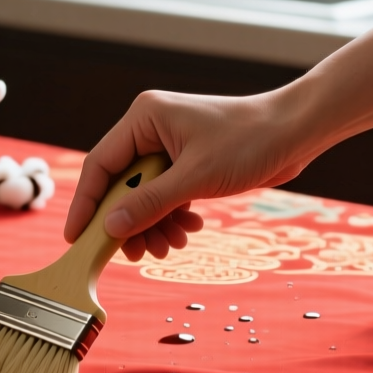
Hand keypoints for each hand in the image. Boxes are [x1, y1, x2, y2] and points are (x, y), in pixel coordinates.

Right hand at [65, 89, 325, 260]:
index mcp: (144, 118)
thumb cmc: (249, 141)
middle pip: (122, 184)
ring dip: (154, 224)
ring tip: (171, 245)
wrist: (296, 132)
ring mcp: (170, 145)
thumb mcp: (194, 178)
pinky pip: (166, 195)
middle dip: (131, 222)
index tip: (76, 238)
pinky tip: (189, 229)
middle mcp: (151, 129)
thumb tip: (110, 228)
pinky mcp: (188, 161)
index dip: (87, 204)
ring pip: (145, 195)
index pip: (101, 165)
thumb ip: (149, 203)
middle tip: (136, 254)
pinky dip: (173, 216)